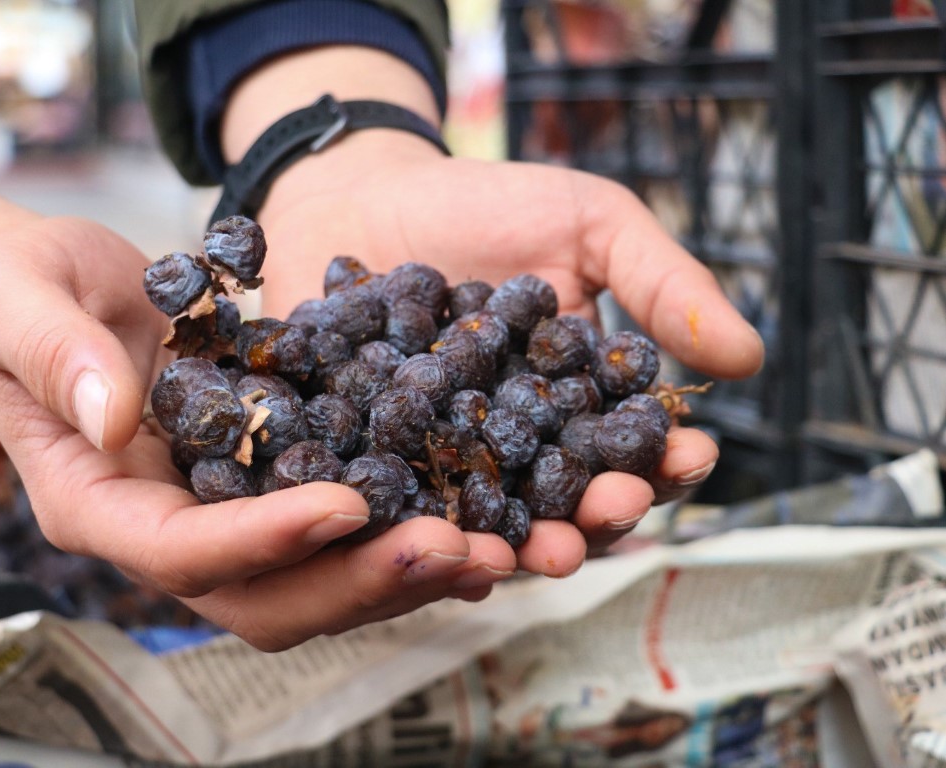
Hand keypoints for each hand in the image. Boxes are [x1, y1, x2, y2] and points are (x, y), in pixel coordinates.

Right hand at [0, 216, 514, 650]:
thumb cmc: (26, 290)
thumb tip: (115, 418)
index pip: (180, 550)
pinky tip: (479, 513)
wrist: (69, 288)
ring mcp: (222, 519)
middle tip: (456, 549)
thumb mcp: (18, 298)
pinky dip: (406, 529)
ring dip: (404, 573)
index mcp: (96, 504)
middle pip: (265, 599)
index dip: (264, 540)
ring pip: (315, 584)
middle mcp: (165, 532)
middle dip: (360, 582)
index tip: (347, 504)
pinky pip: (340, 533)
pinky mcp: (270, 489)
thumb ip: (54, 355)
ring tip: (494, 547)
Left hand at [254, 133, 764, 564]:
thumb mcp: (591, 226)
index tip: (689, 456)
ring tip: (541, 552)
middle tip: (612, 511)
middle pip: (567, 502)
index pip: (633, 448)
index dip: (666, 460)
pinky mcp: (372, 467)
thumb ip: (663, 286)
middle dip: (598, 515)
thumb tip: (749, 358)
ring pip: (490, 520)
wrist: (366, 191)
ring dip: (521, 544)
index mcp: (580, 404)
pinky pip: (397, 507)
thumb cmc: (489, 205)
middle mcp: (518, 449)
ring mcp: (444, 464)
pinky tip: (433, 542)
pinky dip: (416, 528)